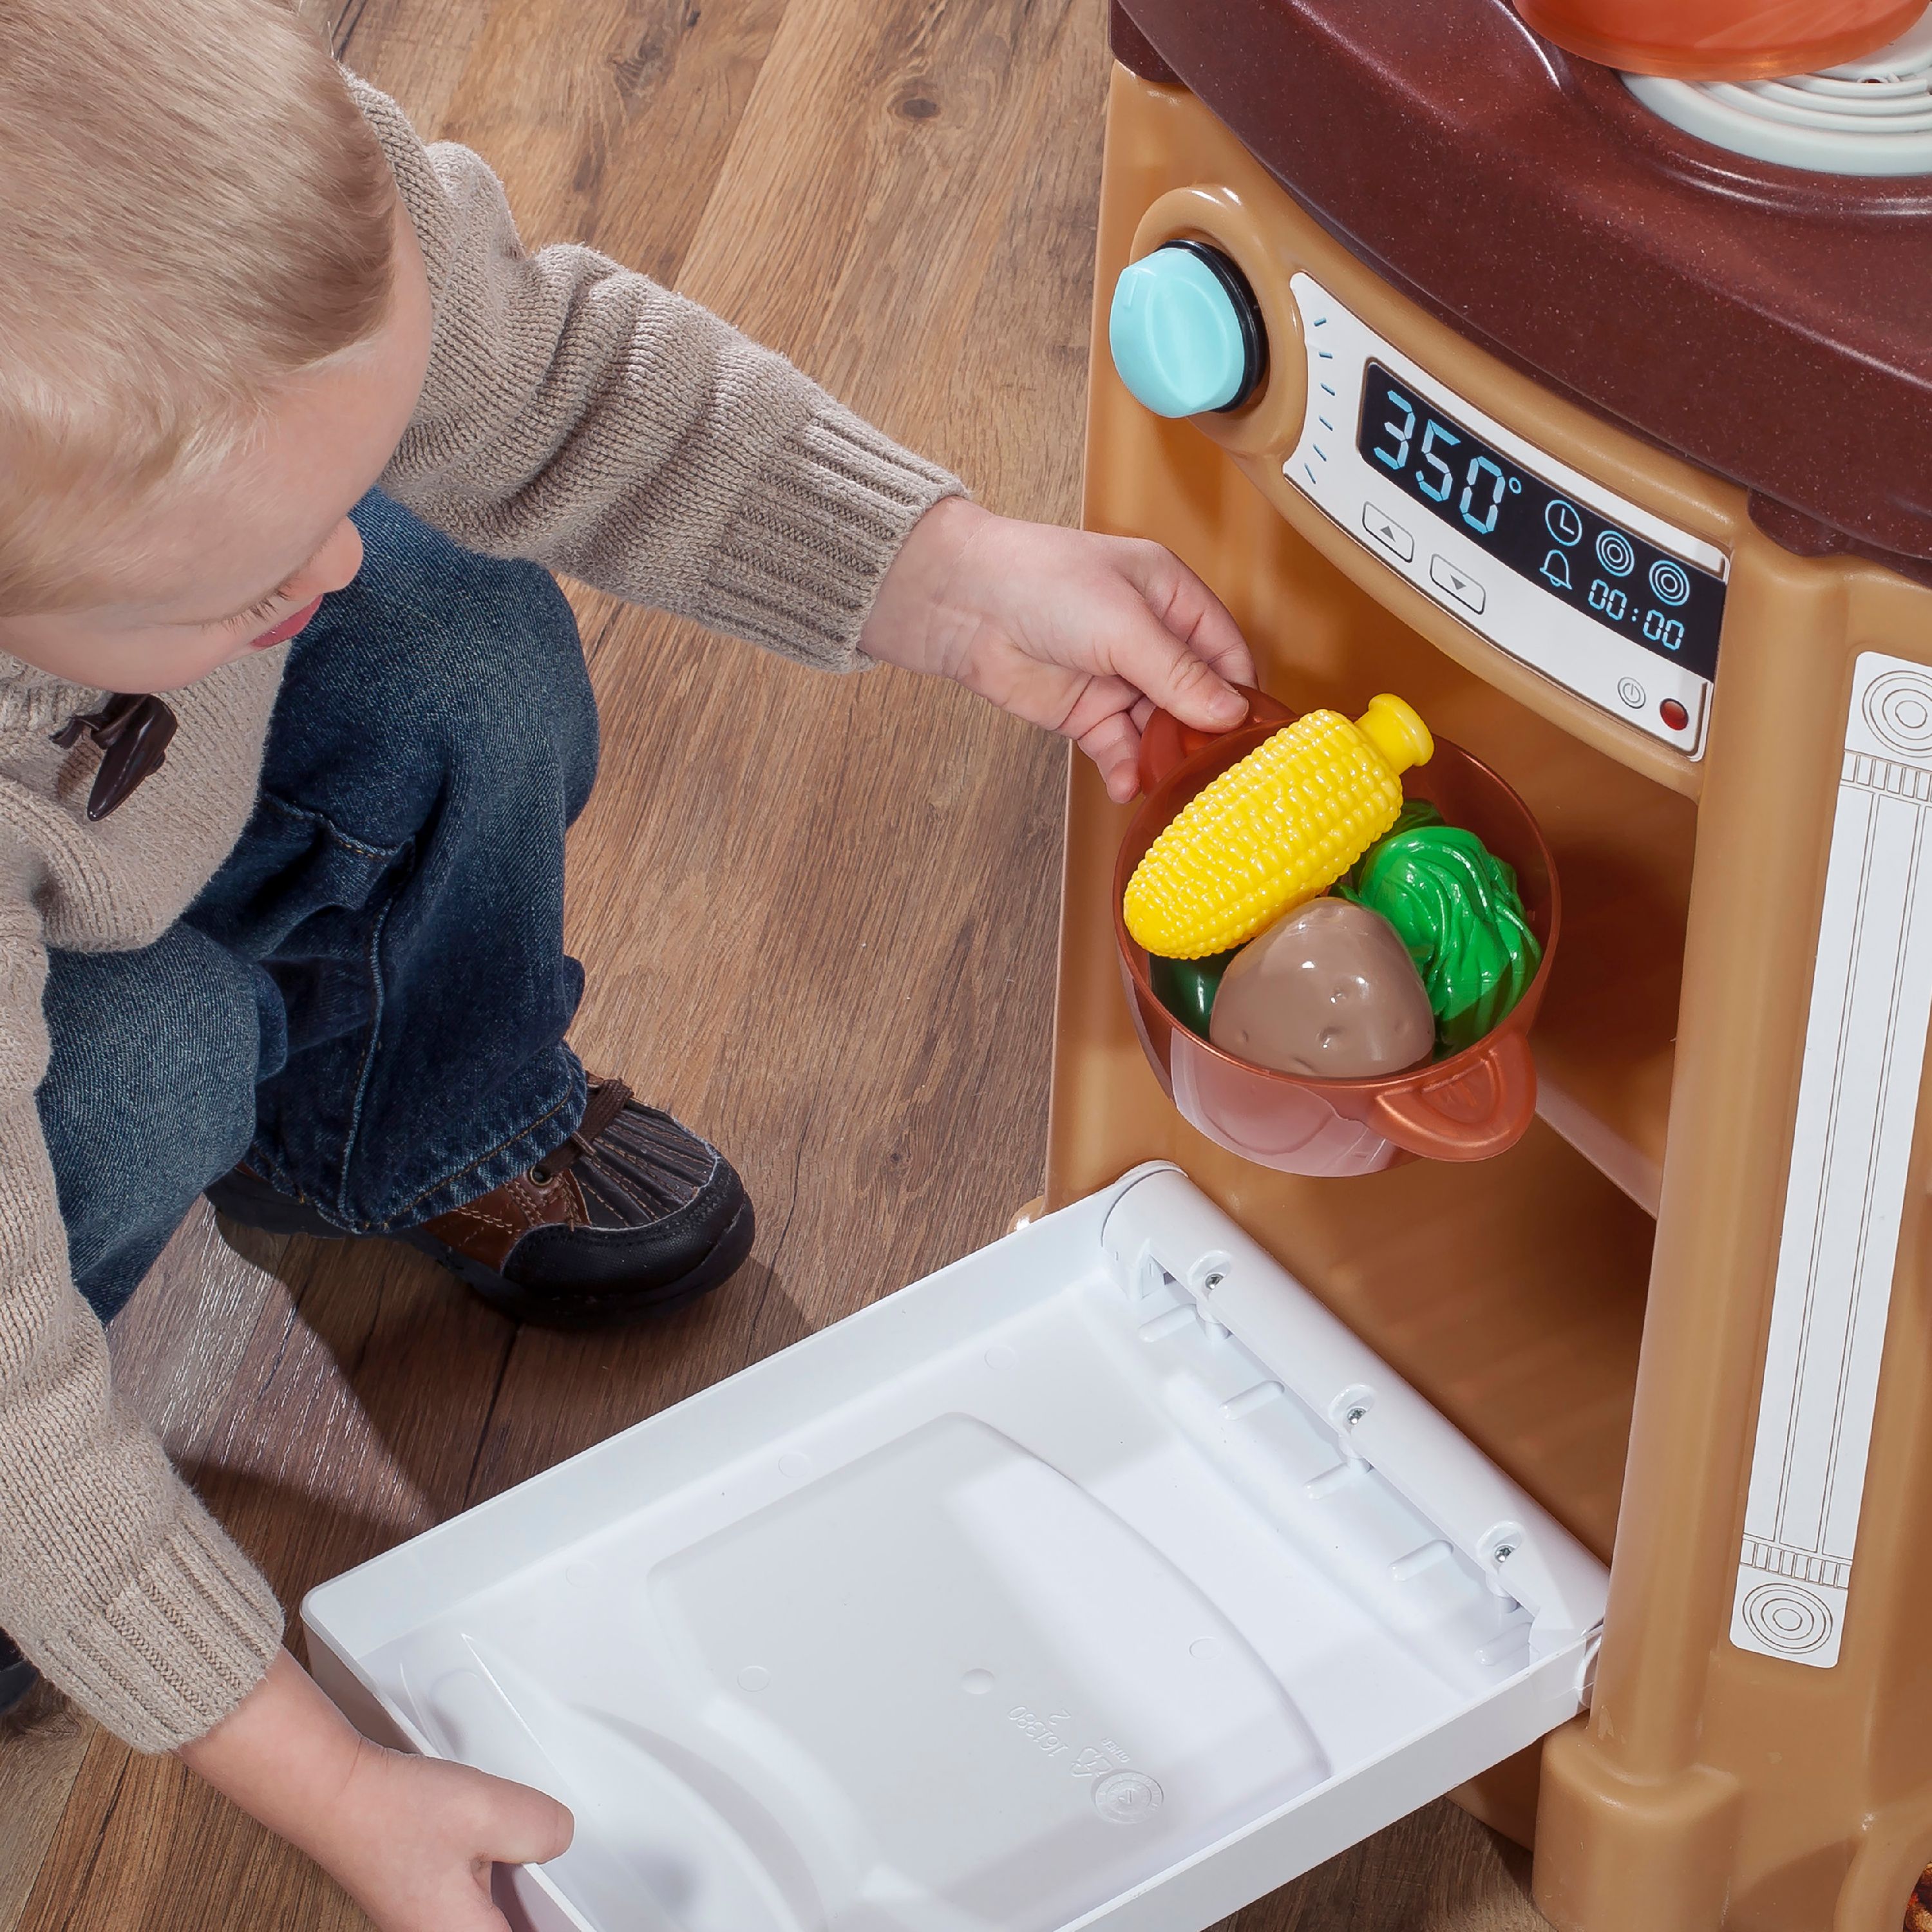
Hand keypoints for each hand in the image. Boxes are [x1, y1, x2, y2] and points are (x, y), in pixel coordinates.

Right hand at [180, 1652, 572, 1930]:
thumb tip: (558, 1839)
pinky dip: (493, 1880)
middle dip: (536, 1909)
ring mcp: (426, 1924)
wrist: (336, 1793)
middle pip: (511, 1929)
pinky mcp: (420, 1902)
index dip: (557, 1924)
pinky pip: (473, 1904)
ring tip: (528, 1859)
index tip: (576, 1915)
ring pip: (492, 1918)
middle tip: (553, 1879)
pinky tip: (497, 1847)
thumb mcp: (494, 1810)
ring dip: (515, 1894)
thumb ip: (544, 1831)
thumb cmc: (393, 1810)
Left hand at [861, 498, 1256, 801]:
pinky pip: (1118, 749)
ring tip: (1170, 787)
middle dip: (1203, 735)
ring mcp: (1117, 679)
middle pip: (1196, 698)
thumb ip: (1177, 673)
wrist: (963, 603)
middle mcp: (1150, 640)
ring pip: (1158, 730)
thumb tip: (1228, 711)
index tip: (1253, 736)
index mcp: (1171, 597)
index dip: (1241, 693)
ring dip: (1164, 759)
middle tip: (1215, 774)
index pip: (1226, 651)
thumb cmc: (1042, 583)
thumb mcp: (1125, 625)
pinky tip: (1127, 785)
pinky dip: (1125, 769)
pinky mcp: (1085, 713)